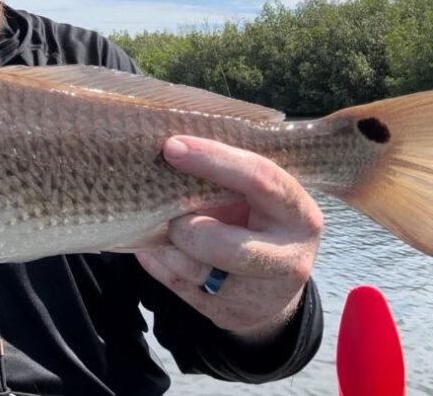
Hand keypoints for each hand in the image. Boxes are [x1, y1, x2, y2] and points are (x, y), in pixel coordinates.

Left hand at [135, 135, 322, 339]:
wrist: (272, 289)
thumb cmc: (257, 223)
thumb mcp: (260, 198)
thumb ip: (230, 175)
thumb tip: (172, 144)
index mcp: (299, 215)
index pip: (259, 179)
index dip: (212, 160)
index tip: (172, 147)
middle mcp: (287, 258)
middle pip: (219, 244)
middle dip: (182, 225)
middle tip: (170, 211)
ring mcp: (258, 294)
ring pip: (191, 268)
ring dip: (165, 243)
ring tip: (163, 225)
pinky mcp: (228, 314)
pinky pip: (175, 283)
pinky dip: (157, 260)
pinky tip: (159, 246)